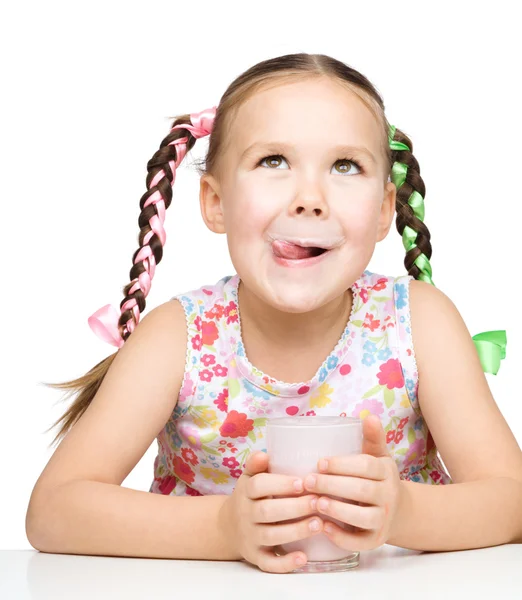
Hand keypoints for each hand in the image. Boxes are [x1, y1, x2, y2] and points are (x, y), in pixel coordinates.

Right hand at [218, 451, 323, 572]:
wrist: (228, 526)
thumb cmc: (249, 497)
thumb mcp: (248, 478)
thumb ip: (256, 465)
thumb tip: (265, 454)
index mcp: (245, 492)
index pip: (258, 486)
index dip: (279, 484)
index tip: (301, 482)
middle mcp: (245, 515)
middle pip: (267, 512)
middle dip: (294, 507)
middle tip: (318, 502)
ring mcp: (249, 537)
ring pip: (271, 536)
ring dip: (296, 531)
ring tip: (318, 524)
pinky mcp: (256, 557)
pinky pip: (269, 563)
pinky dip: (285, 564)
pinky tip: (303, 558)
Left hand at [303, 415, 403, 550]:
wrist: (397, 511)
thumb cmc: (376, 478)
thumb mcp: (377, 456)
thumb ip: (371, 437)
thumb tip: (368, 416)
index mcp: (386, 472)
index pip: (365, 466)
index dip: (341, 464)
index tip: (319, 462)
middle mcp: (388, 496)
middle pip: (360, 491)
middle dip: (332, 486)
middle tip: (307, 481)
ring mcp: (384, 520)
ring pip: (362, 518)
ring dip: (337, 511)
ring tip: (315, 503)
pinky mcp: (376, 541)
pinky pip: (360, 543)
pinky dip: (341, 537)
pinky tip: (323, 527)